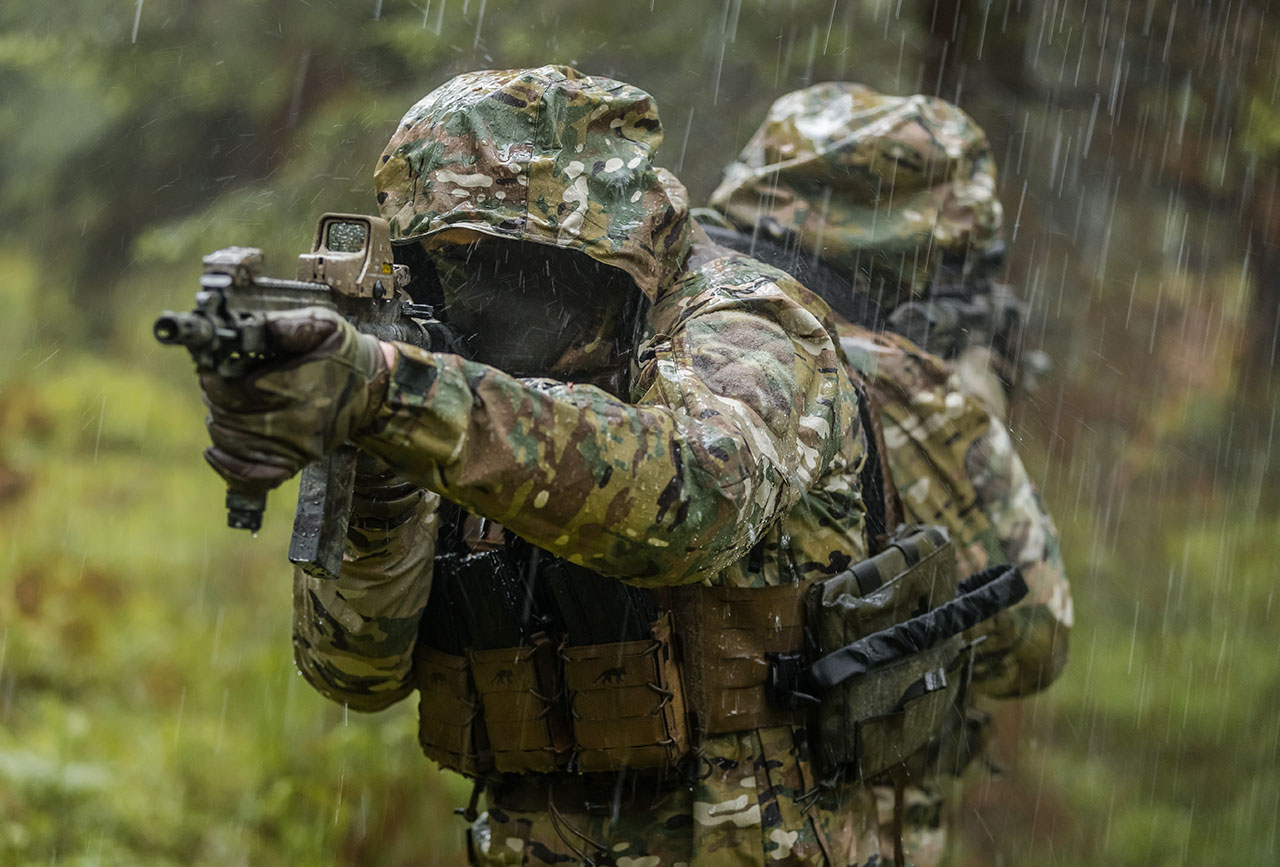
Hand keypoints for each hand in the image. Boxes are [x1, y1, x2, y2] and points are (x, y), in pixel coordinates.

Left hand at [200, 307, 388, 493]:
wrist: (373, 386)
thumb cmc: (344, 354)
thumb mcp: (323, 325)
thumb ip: (288, 324)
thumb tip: (254, 328)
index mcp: (297, 388)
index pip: (232, 392)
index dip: (214, 378)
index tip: (213, 367)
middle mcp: (295, 423)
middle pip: (227, 418)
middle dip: (216, 398)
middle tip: (219, 383)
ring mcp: (295, 448)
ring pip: (231, 443)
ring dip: (220, 423)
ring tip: (227, 406)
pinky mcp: (295, 463)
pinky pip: (250, 478)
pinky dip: (227, 466)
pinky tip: (217, 449)